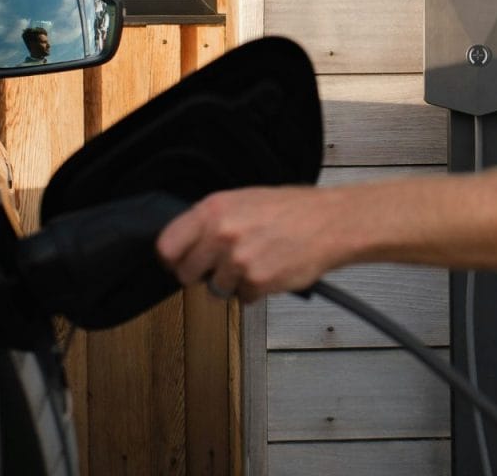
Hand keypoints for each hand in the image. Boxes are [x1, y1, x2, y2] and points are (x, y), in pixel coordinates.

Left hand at [156, 186, 354, 302]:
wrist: (330, 223)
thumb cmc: (292, 209)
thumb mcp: (244, 199)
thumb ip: (213, 219)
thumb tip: (188, 242)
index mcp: (213, 210)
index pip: (167, 246)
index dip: (173, 259)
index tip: (179, 263)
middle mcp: (221, 235)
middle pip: (186, 273)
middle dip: (202, 274)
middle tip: (221, 267)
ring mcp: (238, 261)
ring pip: (216, 289)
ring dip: (233, 283)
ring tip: (256, 263)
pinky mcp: (256, 282)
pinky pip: (243, 297)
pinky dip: (255, 290)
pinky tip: (270, 270)